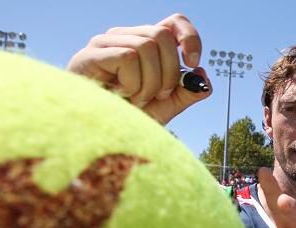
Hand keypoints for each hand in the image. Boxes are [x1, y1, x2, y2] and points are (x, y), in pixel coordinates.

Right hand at [67, 13, 210, 124]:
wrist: (96, 136)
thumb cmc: (126, 119)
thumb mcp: (164, 107)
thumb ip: (186, 93)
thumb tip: (204, 76)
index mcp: (144, 44)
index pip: (173, 23)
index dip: (189, 38)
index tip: (192, 63)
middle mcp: (125, 37)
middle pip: (162, 35)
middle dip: (169, 73)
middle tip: (156, 96)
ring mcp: (106, 42)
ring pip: (147, 46)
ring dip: (149, 83)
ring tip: (135, 100)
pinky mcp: (91, 54)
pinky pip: (129, 57)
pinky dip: (133, 83)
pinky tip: (122, 97)